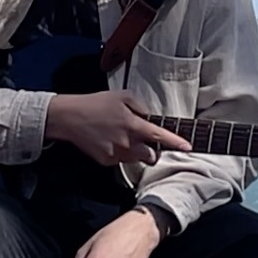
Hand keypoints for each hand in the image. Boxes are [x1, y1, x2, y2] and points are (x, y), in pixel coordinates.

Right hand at [44, 90, 190, 166]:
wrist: (69, 117)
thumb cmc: (95, 104)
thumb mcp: (121, 96)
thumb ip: (140, 106)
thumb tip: (149, 116)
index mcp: (132, 124)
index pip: (160, 137)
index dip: (176, 142)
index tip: (188, 147)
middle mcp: (126, 142)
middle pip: (151, 156)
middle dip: (153, 152)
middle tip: (147, 143)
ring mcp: (116, 154)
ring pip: (135, 159)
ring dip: (136, 152)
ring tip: (122, 138)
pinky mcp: (105, 161)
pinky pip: (120, 160)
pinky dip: (120, 153)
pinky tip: (109, 141)